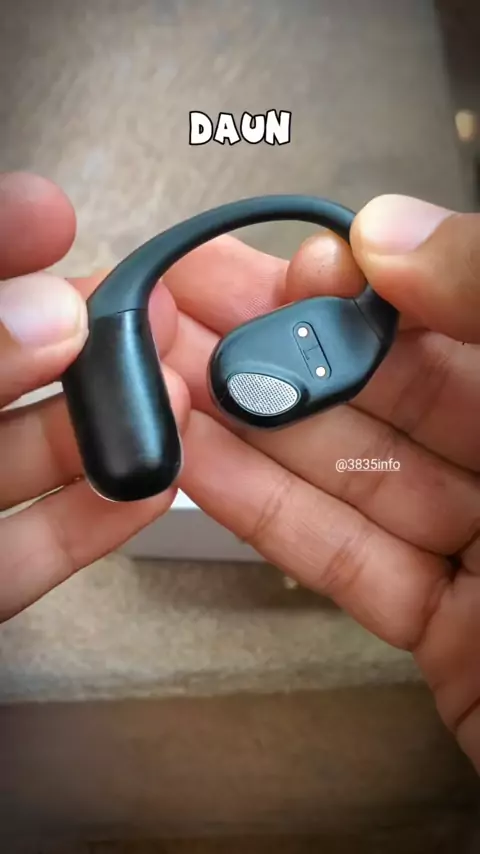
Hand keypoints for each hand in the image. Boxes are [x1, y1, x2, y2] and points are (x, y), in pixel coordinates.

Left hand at [0, 172, 188, 620]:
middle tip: (154, 307)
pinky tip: (149, 489)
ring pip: (34, 456)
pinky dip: (93, 521)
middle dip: (85, 334)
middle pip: (14, 365)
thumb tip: (44, 315)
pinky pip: (34, 549)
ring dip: (111, 425)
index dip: (1, 244)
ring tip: (176, 396)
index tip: (53, 214)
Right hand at [161, 195, 479, 770]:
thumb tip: (388, 232)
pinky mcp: (448, 635)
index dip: (368, 288)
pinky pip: (353, 562)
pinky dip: (272, 516)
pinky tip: (199, 464)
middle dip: (283, 347)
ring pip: (356, 475)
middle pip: (390, 394)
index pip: (456, 321)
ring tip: (166, 380)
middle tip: (190, 306)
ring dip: (257, 429)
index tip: (293, 264)